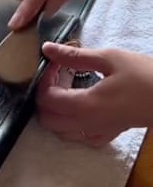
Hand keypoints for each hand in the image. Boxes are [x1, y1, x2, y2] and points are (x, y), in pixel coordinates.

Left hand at [37, 42, 152, 146]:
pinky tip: (81, 107)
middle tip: (57, 76)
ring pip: (60, 131)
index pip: (46, 99)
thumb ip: (75, 56)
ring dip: (55, 111)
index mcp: (85, 106)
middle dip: (44, 97)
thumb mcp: (110, 58)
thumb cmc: (144, 75)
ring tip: (66, 88)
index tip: (55, 63)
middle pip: (47, 119)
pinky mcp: (109, 134)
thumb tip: (47, 49)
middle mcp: (87, 124)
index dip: (44, 79)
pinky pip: (80, 137)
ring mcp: (98, 132)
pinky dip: (72, 124)